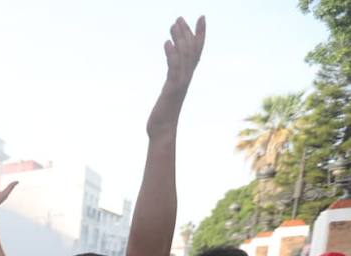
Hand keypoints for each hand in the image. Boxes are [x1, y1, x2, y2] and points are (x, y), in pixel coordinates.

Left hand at [149, 17, 205, 134]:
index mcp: (185, 77)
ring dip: (180, 39)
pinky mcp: (172, 89)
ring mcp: (180, 83)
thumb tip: (172, 75)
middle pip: (191, 50)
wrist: (162, 131)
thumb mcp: (168, 93)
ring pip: (184, 56)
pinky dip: (172, 54)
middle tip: (179, 18)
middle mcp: (186, 77)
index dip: (200, 34)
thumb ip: (171, 81)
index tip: (201, 17)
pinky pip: (174, 69)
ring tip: (173, 24)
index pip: (197, 51)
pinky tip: (167, 43)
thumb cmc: (163, 115)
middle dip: (187, 32)